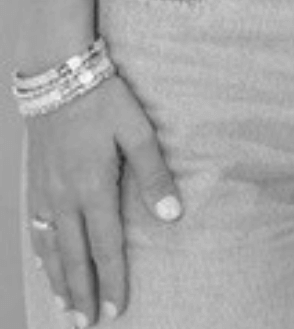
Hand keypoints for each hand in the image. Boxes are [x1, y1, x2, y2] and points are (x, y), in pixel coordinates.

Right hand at [25, 73, 181, 325]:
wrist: (57, 76)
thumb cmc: (104, 101)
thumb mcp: (138, 131)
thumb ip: (154, 174)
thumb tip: (172, 214)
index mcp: (94, 188)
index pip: (105, 246)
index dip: (112, 280)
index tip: (117, 309)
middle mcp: (65, 197)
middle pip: (73, 257)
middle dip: (82, 293)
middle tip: (87, 325)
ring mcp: (45, 191)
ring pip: (50, 248)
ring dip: (58, 280)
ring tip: (66, 307)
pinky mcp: (35, 182)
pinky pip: (36, 229)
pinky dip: (41, 254)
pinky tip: (45, 265)